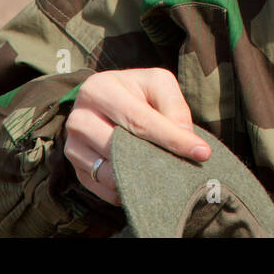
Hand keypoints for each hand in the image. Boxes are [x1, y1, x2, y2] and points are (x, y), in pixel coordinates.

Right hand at [63, 68, 209, 205]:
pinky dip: (126, 190)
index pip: (139, 120)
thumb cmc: (135, 91)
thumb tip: (184, 135)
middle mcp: (79, 118)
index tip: (201, 152)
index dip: (172, 138)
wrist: (104, 102)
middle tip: (185, 168)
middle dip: (156, 160)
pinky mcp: (75, 169)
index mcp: (99, 90)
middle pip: (120, 149)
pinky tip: (145, 183)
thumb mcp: (156, 83)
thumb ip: (173, 104)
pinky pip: (103, 189)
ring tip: (166, 175)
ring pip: (110, 173)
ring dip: (141, 178)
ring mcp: (72, 146)